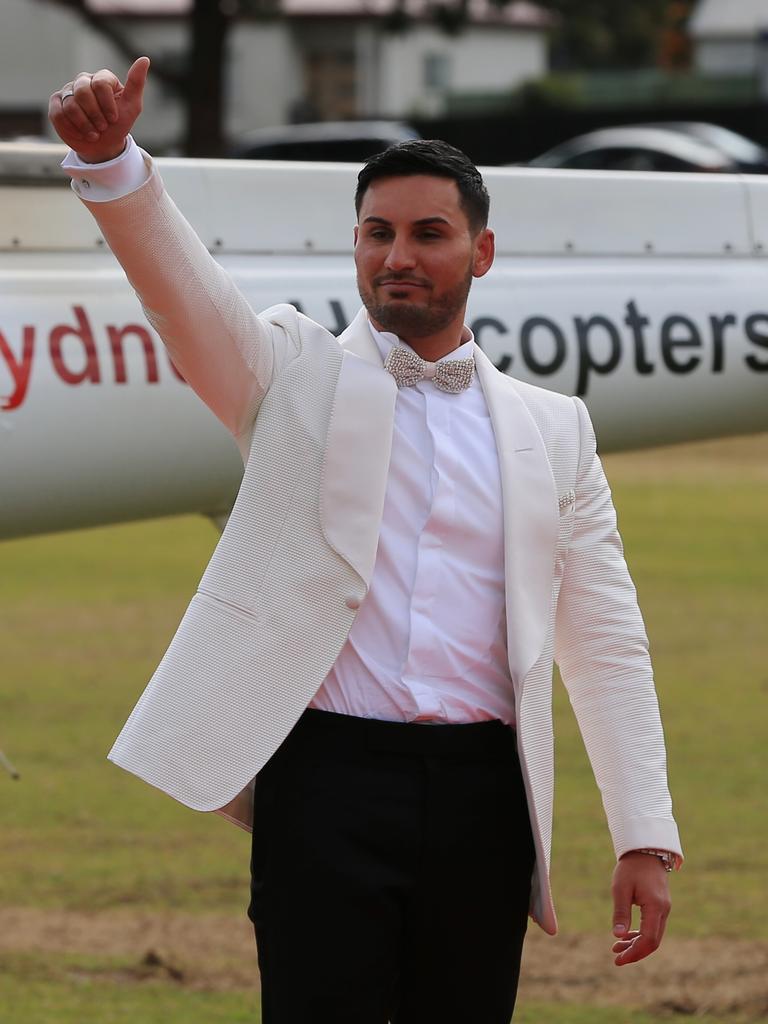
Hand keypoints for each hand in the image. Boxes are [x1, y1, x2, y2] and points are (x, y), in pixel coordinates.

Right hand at [48, 56, 149, 163]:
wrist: (103, 145)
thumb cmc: (118, 125)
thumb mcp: (132, 107)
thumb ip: (136, 83)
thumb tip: (144, 59)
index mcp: (102, 78)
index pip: (100, 83)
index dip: (107, 105)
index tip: (113, 119)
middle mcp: (83, 80)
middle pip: (83, 92)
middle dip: (95, 115)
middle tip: (102, 127)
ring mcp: (68, 91)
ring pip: (70, 105)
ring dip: (85, 125)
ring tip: (93, 133)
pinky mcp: (56, 103)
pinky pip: (58, 114)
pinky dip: (72, 128)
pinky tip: (81, 133)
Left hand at [610, 851, 670, 965]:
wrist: (645, 850)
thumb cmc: (631, 867)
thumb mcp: (621, 888)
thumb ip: (621, 912)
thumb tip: (618, 936)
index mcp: (655, 907)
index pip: (648, 939)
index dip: (634, 952)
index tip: (618, 959)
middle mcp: (663, 910)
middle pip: (653, 941)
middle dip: (635, 952)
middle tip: (617, 958)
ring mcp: (664, 909)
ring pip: (653, 935)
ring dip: (637, 944)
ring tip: (617, 948)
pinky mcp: (660, 906)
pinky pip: (653, 927)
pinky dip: (640, 934)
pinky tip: (626, 936)